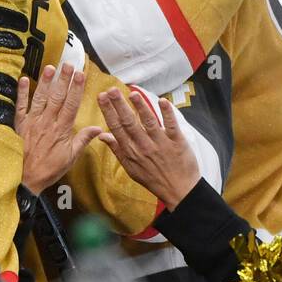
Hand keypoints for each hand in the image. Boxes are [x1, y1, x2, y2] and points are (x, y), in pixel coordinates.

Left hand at [14, 62, 99, 194]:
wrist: (24, 179)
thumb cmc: (48, 169)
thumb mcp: (70, 158)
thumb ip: (83, 140)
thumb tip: (99, 128)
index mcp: (61, 129)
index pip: (71, 104)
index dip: (76, 88)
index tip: (81, 74)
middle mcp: (47, 122)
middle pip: (57, 97)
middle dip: (63, 80)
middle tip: (68, 65)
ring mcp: (32, 122)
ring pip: (40, 98)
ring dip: (45, 82)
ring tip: (50, 67)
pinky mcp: (19, 125)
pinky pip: (20, 106)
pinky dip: (21, 93)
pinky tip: (23, 79)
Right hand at [96, 88, 199, 209]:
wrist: (179, 191)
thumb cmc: (154, 179)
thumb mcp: (130, 168)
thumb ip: (117, 150)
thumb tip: (102, 136)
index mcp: (131, 152)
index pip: (116, 128)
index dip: (108, 112)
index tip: (102, 97)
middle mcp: (144, 146)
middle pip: (129, 123)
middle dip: (119, 105)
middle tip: (112, 90)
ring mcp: (161, 144)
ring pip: (149, 122)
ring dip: (141, 108)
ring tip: (133, 94)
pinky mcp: (177, 142)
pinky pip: (172, 125)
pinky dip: (167, 113)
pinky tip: (162, 101)